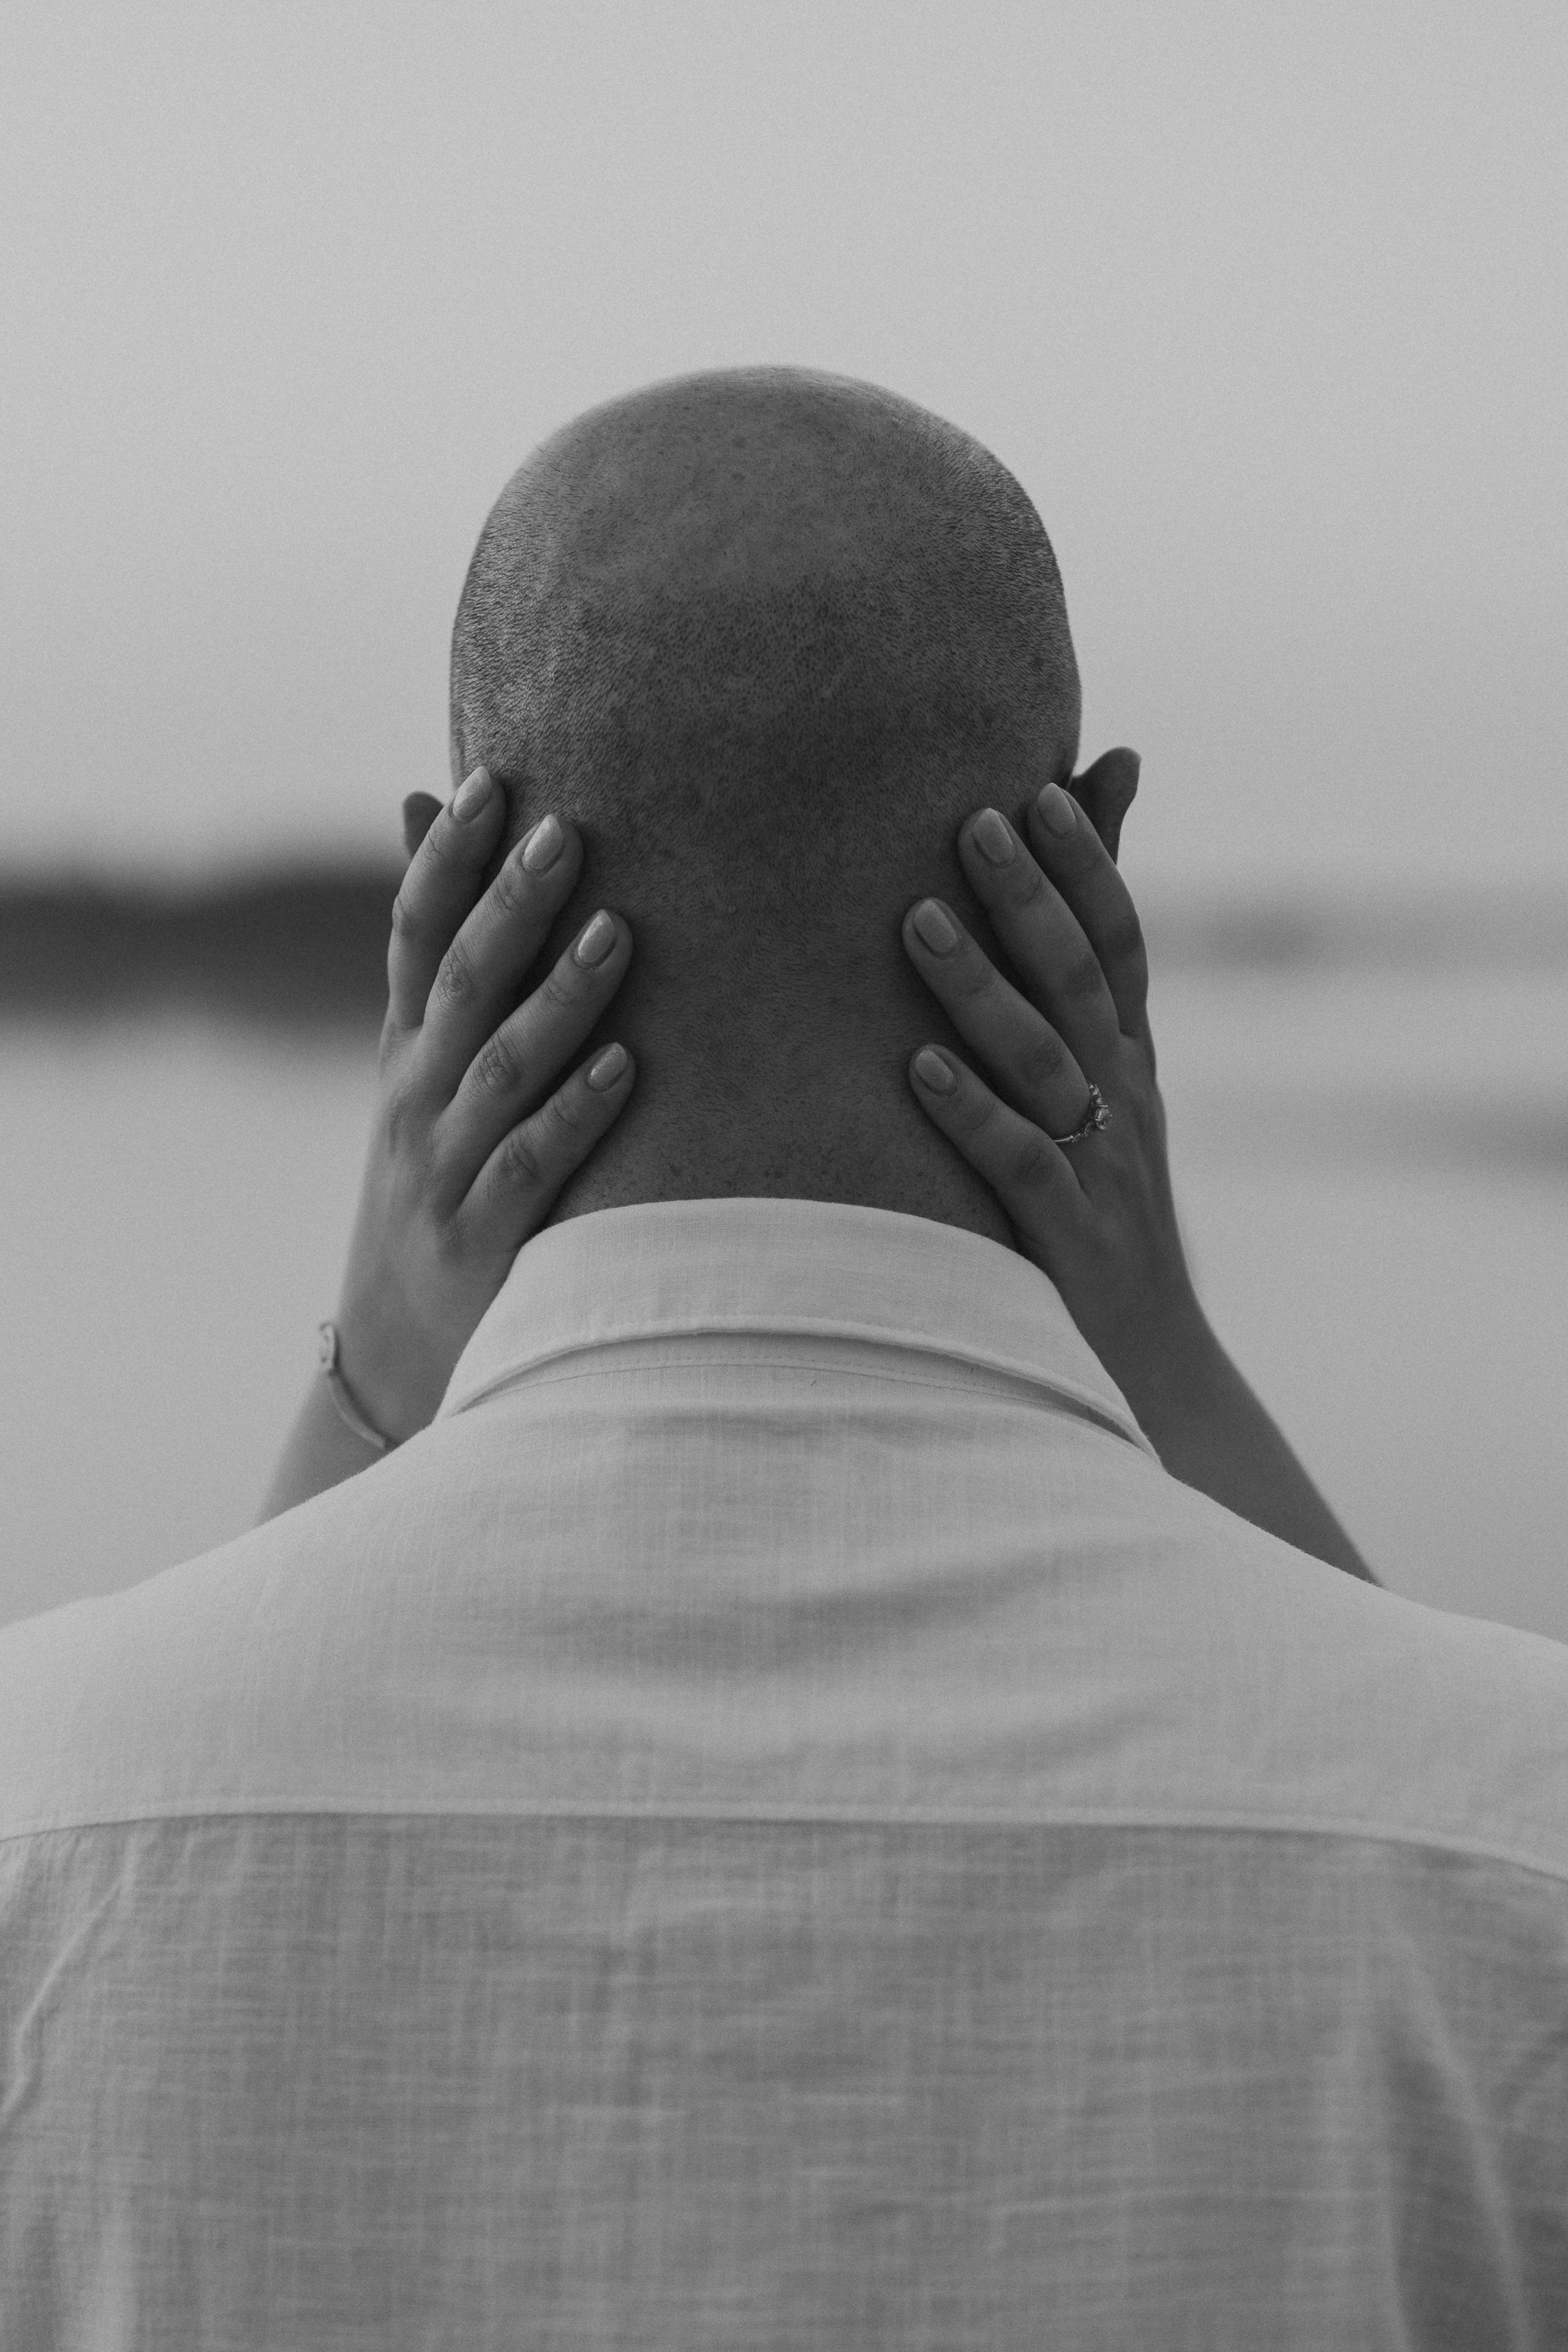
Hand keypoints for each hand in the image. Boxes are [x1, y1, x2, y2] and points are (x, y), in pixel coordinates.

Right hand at [330, 767, 636, 1442]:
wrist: (393, 1357)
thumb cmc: (433, 1188)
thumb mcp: (420, 1083)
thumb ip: (440, 965)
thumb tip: (421, 815)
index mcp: (404, 1053)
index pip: (411, 937)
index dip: (444, 861)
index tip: (489, 783)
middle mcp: (414, 1100)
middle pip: (459, 987)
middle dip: (510, 907)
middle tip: (567, 831)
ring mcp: (441, 1172)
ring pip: (499, 1070)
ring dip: (559, 1000)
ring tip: (618, 932)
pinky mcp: (480, 1243)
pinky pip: (531, 1169)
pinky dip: (575, 1117)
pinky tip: (624, 1068)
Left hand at [901, 749, 1213, 1431]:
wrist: (1151, 1370)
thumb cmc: (1101, 1219)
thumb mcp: (1106, 1105)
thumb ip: (1084, 1008)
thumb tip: (1061, 931)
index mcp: (1130, 1062)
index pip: (1119, 943)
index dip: (1089, 864)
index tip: (1040, 788)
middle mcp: (1124, 1101)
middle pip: (1080, 979)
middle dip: (1030, 896)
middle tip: (973, 816)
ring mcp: (1102, 1169)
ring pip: (1044, 1061)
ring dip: (981, 988)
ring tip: (918, 919)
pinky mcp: (1068, 1241)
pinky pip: (1018, 1165)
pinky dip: (971, 1112)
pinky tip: (920, 1069)